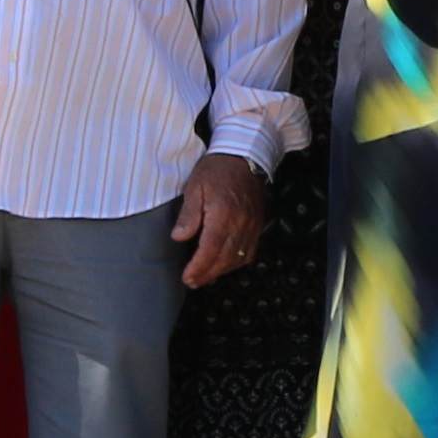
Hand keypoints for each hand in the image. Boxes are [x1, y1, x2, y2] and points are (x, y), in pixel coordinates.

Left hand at [174, 153, 264, 287]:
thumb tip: (179, 237)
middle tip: (192, 282)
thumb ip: (188, 214)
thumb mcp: (195, 186)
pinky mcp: (258, 225)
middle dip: (207, 274)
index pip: (210, 250)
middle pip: (224, 259)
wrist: (245, 155)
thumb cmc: (217, 169)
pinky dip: (237, 262)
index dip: (198, 268)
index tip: (187, 277)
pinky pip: (250, 251)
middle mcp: (240, 224)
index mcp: (222, 214)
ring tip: (205, 276)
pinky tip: (225, 264)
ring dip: (221, 271)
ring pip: (238, 258)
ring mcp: (252, 226)